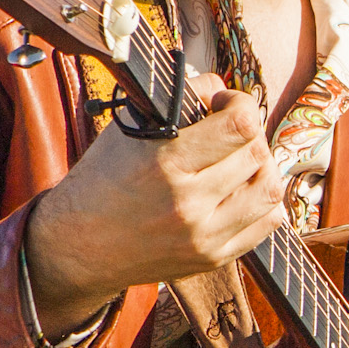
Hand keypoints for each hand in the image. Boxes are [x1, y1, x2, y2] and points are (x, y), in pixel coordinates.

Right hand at [26, 88, 284, 330]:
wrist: (78, 245)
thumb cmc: (104, 178)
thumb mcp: (130, 127)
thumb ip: (181, 98)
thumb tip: (223, 90)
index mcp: (164, 163)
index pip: (240, 126)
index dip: (241, 105)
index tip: (225, 104)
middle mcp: (187, 203)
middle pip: (256, 154)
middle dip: (249, 134)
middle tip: (230, 132)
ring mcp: (203, 236)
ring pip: (269, 190)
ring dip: (262, 167)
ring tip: (241, 161)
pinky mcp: (212, 258)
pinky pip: (267, 224)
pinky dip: (265, 201)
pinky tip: (244, 190)